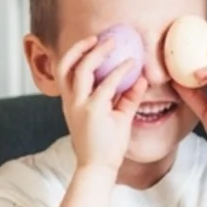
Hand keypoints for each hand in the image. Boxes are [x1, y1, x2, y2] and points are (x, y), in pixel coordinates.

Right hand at [56, 35, 140, 172]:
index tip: (91, 43)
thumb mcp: (116, 117)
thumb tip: (141, 79)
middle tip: (97, 37)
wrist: (97, 168)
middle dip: (79, 48)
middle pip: (65, 65)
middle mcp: (71, 101)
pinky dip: (119, 71)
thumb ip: (127, 97)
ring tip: (112, 44)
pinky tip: (132, 65)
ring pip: (81, 70)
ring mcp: (80, 106)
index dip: (74, 54)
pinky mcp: (94, 112)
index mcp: (71, 102)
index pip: (65, 72)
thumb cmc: (104, 146)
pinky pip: (107, 85)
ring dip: (96, 53)